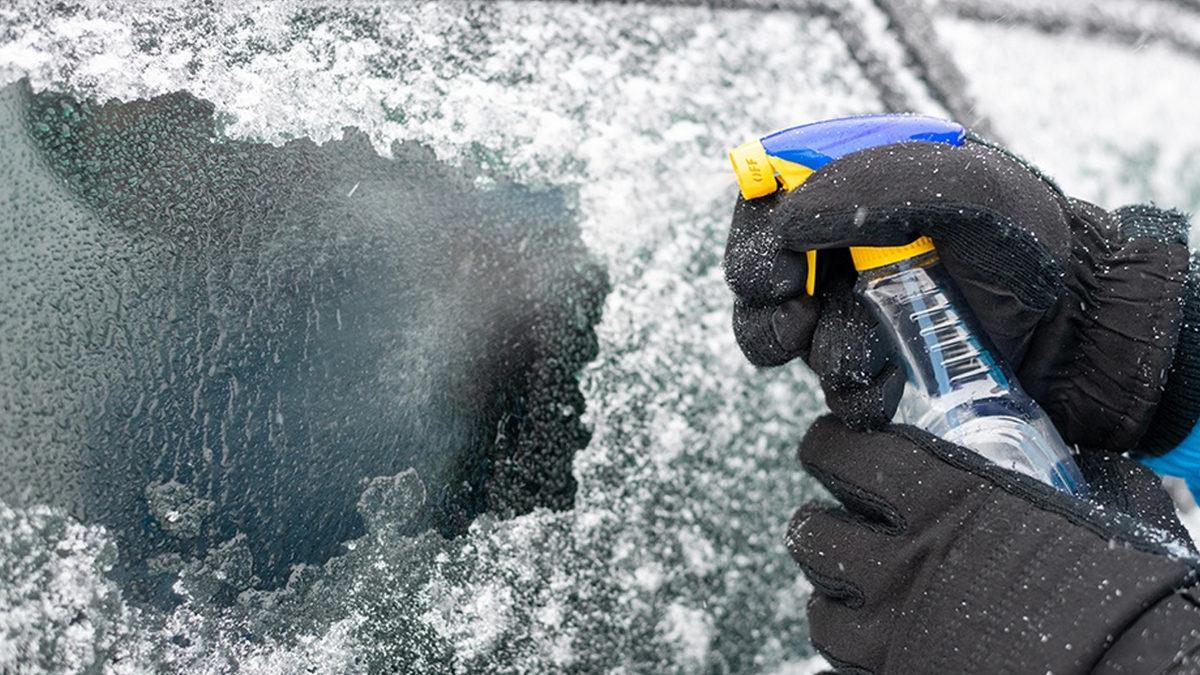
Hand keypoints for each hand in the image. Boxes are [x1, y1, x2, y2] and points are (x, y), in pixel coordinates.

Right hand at [723, 136, 1194, 452]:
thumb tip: (787, 223)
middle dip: (770, 310)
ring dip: (818, 354)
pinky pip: (830, 382)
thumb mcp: (973, 195)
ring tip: (865, 361)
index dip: (755, 239)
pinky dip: (852, 391)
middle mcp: (844, 242)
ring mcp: (851, 302)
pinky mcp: (870, 357)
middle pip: (758, 274)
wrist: (1080, 330)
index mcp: (859, 183)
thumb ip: (880, 188)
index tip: (778, 273)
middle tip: (799, 324)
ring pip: (785, 336)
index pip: (767, 196)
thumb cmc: (1034, 247)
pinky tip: (887, 388)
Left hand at [788, 415, 1197, 673]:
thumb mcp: (1091, 509)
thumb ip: (1070, 480)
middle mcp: (900, 560)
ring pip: (817, 604)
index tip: (834, 446)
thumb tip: (1089, 468)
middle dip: (821, 524)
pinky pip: (838, 660)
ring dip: (832, 592)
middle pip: (812, 530)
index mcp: (941, 498)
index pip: (842, 454)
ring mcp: (892, 627)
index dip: (829, 447)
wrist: (1129, 672)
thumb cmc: (1122, 591)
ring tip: (854, 589)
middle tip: (841, 524)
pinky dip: (849, 647)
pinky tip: (877, 639)